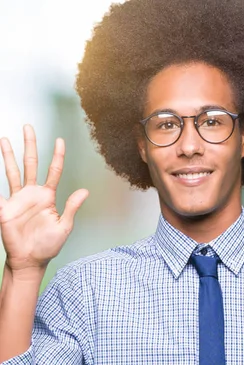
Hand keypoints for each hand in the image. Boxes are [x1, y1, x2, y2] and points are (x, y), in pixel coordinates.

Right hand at [0, 125, 87, 273]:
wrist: (31, 260)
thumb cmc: (49, 245)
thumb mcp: (64, 226)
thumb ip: (72, 207)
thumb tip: (85, 191)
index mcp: (48, 196)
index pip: (54, 170)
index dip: (57, 155)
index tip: (59, 140)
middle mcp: (32, 193)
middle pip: (31, 164)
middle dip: (30, 145)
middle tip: (28, 127)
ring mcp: (17, 199)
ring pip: (12, 172)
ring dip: (8, 156)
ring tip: (4, 139)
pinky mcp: (5, 208)